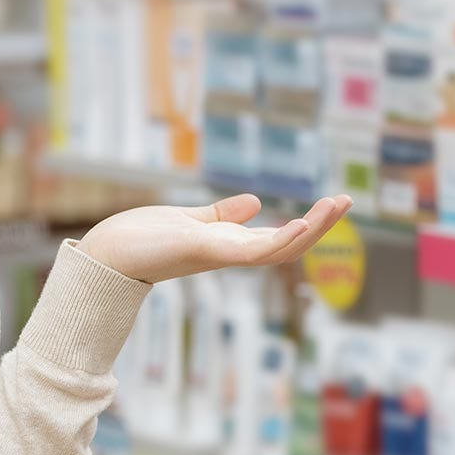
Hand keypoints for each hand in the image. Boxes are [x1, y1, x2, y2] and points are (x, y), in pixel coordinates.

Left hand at [74, 193, 352, 284]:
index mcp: (228, 244)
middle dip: (320, 226)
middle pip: (288, 244)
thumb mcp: (190, 221)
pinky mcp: (207, 250)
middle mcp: (230, 253)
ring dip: (311, 228)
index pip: (278, 236)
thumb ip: (222, 216)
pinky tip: (304, 222)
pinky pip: (253, 250)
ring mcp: (221, 254)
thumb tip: (256, 202)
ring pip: (279, 248)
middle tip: (347, 200)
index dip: (308, 223)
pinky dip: (282, 238)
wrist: (107, 253)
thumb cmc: (142, 239)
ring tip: (337, 205)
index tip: (334, 202)